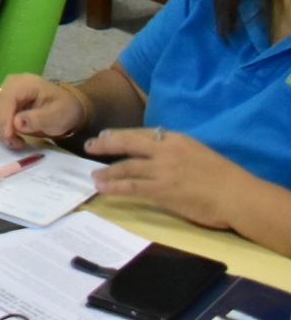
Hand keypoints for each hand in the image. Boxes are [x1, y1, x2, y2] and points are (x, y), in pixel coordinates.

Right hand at [0, 74, 86, 148]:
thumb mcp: (59, 115)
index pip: (6, 98)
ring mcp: (4, 92)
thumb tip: (17, 123)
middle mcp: (10, 84)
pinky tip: (12, 136)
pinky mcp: (1, 102)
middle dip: (0, 127)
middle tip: (15, 143)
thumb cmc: (65, 110)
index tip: (9, 136)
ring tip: (15, 141)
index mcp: (25, 83)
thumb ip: (40, 119)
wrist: (66, 107)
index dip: (3, 117)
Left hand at [85, 128, 249, 231]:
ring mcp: (162, 170)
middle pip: (127, 143)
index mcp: (175, 139)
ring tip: (94, 176)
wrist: (237, 195)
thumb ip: (176, 152)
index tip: (106, 136)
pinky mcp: (162, 190)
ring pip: (126, 167)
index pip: (141, 133)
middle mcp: (164, 150)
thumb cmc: (224, 177)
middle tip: (90, 147)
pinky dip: (115, 187)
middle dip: (105, 144)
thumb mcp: (197, 152)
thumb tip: (159, 156)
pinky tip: (104, 188)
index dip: (120, 135)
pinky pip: (132, 187)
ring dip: (107, 171)